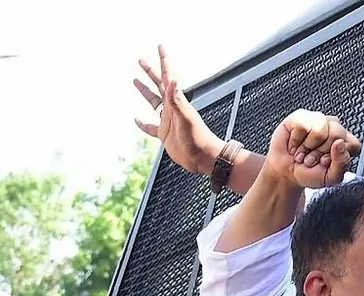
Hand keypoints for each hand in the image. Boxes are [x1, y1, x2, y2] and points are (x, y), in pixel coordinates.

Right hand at [134, 44, 225, 174]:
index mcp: (176, 102)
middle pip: (158, 86)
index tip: (160, 46)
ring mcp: (168, 121)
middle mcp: (172, 109)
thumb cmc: (198, 139)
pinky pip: (150, 127)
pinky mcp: (165, 135)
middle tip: (141, 60)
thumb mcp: (186, 117)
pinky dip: (142, 123)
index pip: (168, 77)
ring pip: (153, 102)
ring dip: (145, 91)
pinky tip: (136, 120)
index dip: (163, 61)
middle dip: (150, 72)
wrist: (204, 159)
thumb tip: (173, 79)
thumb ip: (178, 99)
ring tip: (135, 80)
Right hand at [263, 110, 361, 189]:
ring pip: (320, 129)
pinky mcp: (302, 116)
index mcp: (346, 144)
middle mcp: (335, 129)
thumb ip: (341, 163)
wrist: (285, 172)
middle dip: (320, 152)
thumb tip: (340, 142)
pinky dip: (296, 140)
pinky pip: (302, 125)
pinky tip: (294, 144)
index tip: (326, 163)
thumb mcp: (330, 177)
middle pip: (337, 135)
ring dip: (307, 147)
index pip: (354, 145)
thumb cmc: (309, 173)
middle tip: (311, 159)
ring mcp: (319, 120)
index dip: (338, 157)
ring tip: (303, 153)